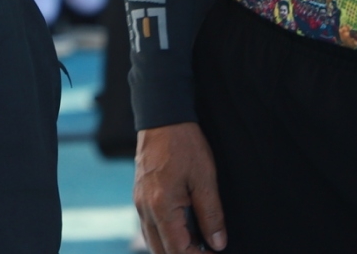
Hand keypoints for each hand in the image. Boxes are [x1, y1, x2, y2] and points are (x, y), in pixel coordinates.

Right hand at [135, 123, 225, 252]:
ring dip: (173, 249)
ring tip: (197, 246)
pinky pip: (149, 226)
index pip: (178, 250)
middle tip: (207, 253)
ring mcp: (139, 202)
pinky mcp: (139, 195)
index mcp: (162, 206)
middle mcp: (145, 209)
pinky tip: (182, 232)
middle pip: (161, 251)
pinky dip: (165, 236)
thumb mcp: (205, 178)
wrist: (161, 117)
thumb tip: (218, 243)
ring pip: (153, 241)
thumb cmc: (183, 144)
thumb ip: (211, 214)